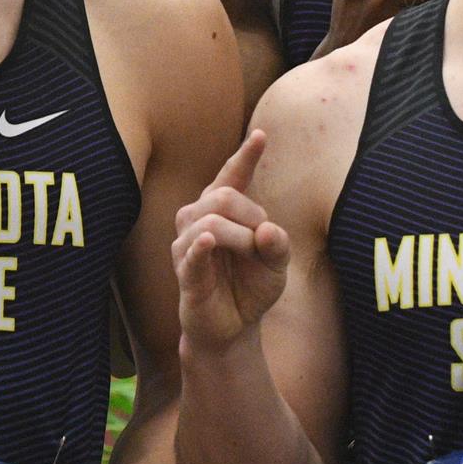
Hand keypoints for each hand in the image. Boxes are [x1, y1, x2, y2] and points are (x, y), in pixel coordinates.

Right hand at [171, 130, 287, 352]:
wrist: (233, 329)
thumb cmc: (251, 287)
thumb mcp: (277, 265)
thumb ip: (278, 245)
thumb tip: (268, 230)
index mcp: (224, 211)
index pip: (232, 177)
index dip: (245, 156)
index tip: (261, 135)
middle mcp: (199, 219)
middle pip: (223, 196)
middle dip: (251, 214)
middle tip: (264, 242)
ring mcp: (188, 243)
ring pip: (210, 221)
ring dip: (240, 238)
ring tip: (250, 255)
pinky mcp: (184, 270)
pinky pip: (189, 252)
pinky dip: (200, 245)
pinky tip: (208, 241)